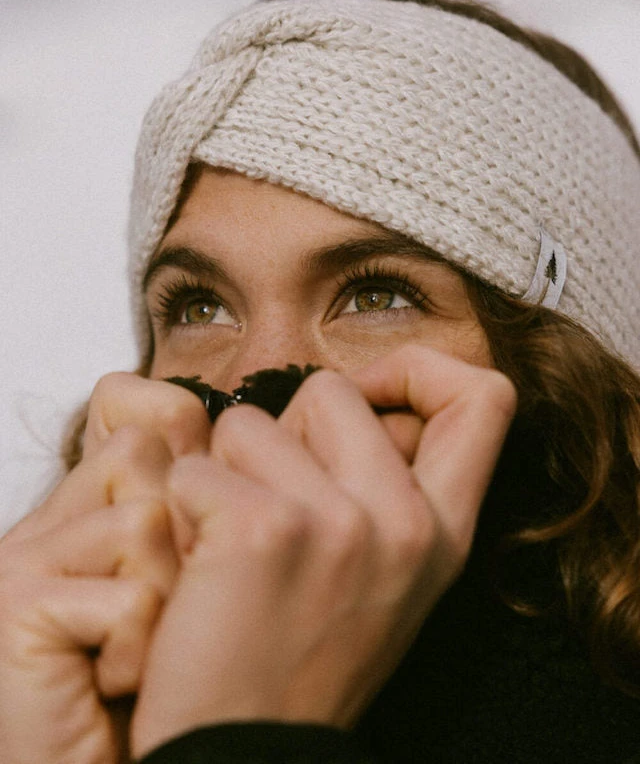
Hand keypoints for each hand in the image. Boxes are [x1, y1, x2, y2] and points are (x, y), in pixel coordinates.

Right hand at [0, 370, 208, 763]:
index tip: (199, 544)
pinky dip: (137, 649)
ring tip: (147, 651)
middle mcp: (55, 510)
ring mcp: (28, 552)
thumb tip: (235, 427)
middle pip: (151, 449)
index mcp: (97, 495)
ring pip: (147, 519)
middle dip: (191, 540)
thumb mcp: (203, 570)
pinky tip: (113, 681)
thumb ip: (210, 492)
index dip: (196, 463)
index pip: (149, 407)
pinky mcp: (15, 601)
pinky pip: (127, 594)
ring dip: (171, 599)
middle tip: (171, 613)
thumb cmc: (177, 677)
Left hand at [131, 345, 515, 756]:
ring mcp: (341, 524)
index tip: (369, 398)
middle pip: (332, 389)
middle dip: (286, 432)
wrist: (244, 753)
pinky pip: (196, 464)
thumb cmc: (299, 652)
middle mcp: (405, 522)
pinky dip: (182, 504)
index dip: (419, 371)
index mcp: (442, 530)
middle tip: (273, 506)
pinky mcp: (265, 530)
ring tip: (232, 540)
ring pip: (253, 419)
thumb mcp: (384, 572)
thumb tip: (359, 398)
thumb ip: (386, 480)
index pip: (484, 395)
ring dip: (226, 470)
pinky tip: (199, 562)